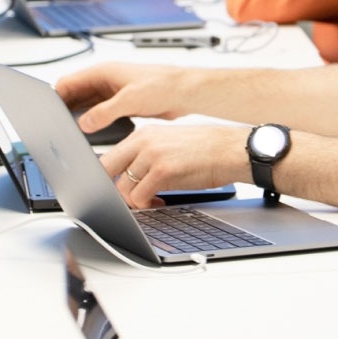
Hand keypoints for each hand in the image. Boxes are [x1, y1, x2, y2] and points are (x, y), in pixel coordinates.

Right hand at [56, 61, 186, 123]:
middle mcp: (105, 80)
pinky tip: (89, 133)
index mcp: (104, 71)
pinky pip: (98, 111)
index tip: (46, 112)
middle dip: (64, 108)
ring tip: (69, 132)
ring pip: (86, 104)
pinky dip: (91, 120)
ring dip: (78, 116)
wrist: (185, 92)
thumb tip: (84, 123)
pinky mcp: (121, 103)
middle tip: (55, 126)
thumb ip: (105, 112)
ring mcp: (112, 91)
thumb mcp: (130, 100)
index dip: (55, 96)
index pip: (69, 82)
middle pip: (74, 94)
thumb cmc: (163, 86)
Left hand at [98, 122, 248, 207]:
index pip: (108, 157)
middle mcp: (143, 141)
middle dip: (112, 190)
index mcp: (143, 134)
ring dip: (133, 201)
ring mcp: (152, 154)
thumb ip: (146, 156)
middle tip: (128, 199)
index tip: (113, 189)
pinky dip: (146, 204)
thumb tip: (129, 178)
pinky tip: (160, 202)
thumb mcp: (169, 145)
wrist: (231, 150)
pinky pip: (139, 195)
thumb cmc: (205, 150)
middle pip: (106, 169)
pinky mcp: (163, 169)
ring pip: (121, 187)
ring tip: (150, 201)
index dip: (106, 178)